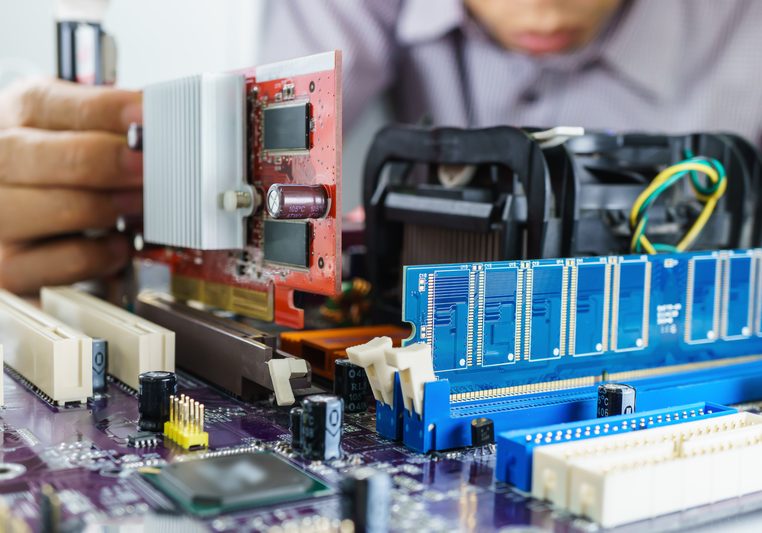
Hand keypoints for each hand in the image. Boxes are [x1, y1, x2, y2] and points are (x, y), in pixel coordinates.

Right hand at [0, 79, 141, 293]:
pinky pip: (68, 261)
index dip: (103, 110)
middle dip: (105, 161)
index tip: (148, 117)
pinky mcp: (15, 270)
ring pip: (57, 209)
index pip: (41, 105)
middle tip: (148, 166)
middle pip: (36, 156)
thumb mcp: (81, 133)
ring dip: (110, 207)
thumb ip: (111, 124)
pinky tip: (119, 245)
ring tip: (140, 204)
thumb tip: (163, 121)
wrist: (39, 229)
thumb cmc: (67, 174)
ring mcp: (1, 222)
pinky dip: (104, 254)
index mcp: (11, 119)